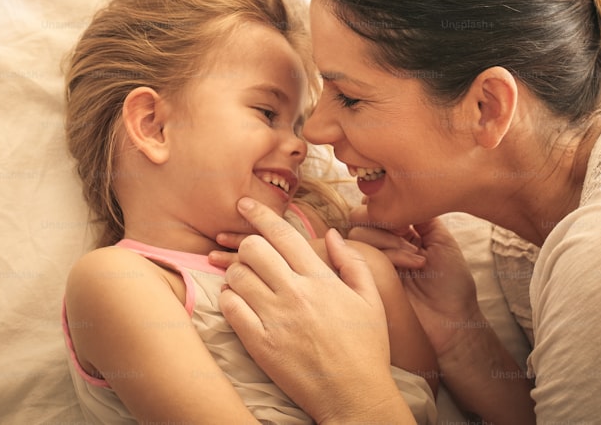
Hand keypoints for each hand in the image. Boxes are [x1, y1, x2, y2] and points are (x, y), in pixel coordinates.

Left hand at [216, 197, 414, 423]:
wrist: (355, 396)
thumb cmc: (366, 348)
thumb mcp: (370, 300)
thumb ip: (351, 262)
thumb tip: (332, 234)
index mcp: (321, 279)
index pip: (283, 234)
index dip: (259, 213)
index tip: (243, 203)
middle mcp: (296, 294)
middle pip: (254, 249)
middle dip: (247, 245)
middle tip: (250, 256)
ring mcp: (276, 319)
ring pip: (238, 276)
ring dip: (237, 273)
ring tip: (246, 281)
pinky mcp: (261, 344)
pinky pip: (231, 308)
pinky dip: (230, 299)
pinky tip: (240, 303)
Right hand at [348, 207, 478, 353]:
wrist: (451, 322)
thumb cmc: (452, 285)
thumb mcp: (443, 241)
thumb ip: (421, 216)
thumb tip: (401, 195)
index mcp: (400, 235)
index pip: (378, 209)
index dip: (387, 206)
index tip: (408, 218)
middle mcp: (382, 247)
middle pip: (361, 218)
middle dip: (386, 224)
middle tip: (412, 241)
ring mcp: (373, 263)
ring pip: (358, 235)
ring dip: (389, 242)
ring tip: (416, 261)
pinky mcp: (367, 279)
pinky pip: (359, 257)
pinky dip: (387, 255)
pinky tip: (410, 267)